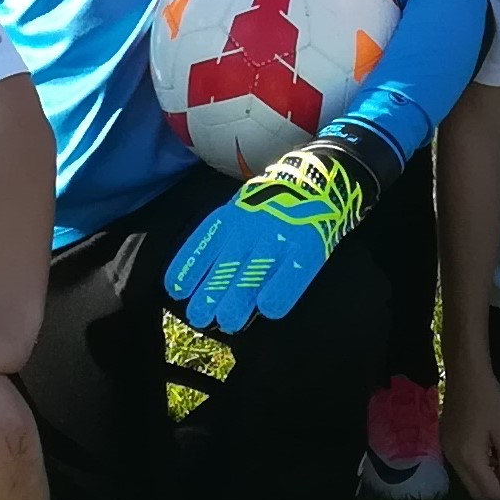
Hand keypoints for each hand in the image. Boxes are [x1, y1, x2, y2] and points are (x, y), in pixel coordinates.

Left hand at [167, 136, 380, 333]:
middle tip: (199, 318)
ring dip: (236, 305)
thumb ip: (227, 234)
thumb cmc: (276, 200)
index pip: (204, 244)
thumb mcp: (244, 206)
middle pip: (225, 268)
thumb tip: (205, 273)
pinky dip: (275, 299)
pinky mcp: (306, 249)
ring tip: (227, 323)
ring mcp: (279, 238)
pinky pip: (287, 280)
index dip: (188, 268)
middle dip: (208, 297)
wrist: (324, 177)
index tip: (176, 290)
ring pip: (250, 279)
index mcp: (234, 215)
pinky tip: (267, 311)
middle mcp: (252, 227)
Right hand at [442, 367, 499, 499]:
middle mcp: (454, 460)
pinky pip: (464, 466)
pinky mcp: (446, 441)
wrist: (466, 373)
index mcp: (469, 458)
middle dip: (499, 494)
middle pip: (477, 491)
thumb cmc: (489, 400)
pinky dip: (480, 470)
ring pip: (469, 480)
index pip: (491, 491)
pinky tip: (493, 459)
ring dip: (489, 482)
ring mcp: (447, 451)